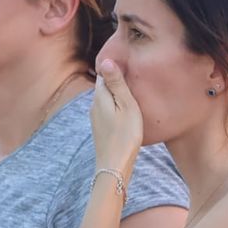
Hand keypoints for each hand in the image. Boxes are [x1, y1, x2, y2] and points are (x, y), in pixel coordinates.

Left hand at [91, 59, 143, 180]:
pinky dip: (116, 108)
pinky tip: (126, 114)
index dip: (115, 67)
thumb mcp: (126, 106)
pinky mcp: (100, 129)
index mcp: (100, 96)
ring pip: (106, 99)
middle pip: (104, 86)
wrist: (114, 166)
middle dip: (116, 81)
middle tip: (134, 78)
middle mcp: (94, 105)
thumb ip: (117, 84)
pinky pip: (108, 111)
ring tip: (132, 95)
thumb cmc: (125, 136)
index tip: (129, 65)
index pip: (104, 73)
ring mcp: (95, 118)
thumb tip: (106, 60)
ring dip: (116, 96)